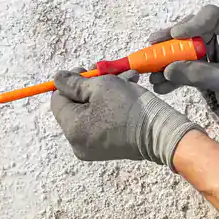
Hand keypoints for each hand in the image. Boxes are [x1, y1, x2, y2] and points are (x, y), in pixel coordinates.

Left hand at [50, 71, 199, 166]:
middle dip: (89, 86)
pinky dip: (110, 106)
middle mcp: (78, 143)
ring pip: (90, 112)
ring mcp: (92, 148)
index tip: (85, 70)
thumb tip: (57, 79)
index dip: (68, 82)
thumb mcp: (101, 86)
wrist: (161, 133)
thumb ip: (74, 82)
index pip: (57, 100)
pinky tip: (127, 89)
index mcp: (72, 129)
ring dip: (104, 92)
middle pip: (74, 106)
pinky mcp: (106, 148)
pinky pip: (100, 122)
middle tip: (104, 72)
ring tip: (123, 77)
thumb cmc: (131, 108)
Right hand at [147, 4, 218, 162]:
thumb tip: (168, 69)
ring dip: (166, 60)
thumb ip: (198, 74)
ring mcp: (211, 56)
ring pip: (183, 50)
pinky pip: (182, 68)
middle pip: (191, 31)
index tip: (176, 35)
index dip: (192, 22)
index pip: (211, 16)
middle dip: (170, 41)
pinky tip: (159, 86)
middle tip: (152, 46)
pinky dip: (170, 76)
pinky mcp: (203, 72)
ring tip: (150, 73)